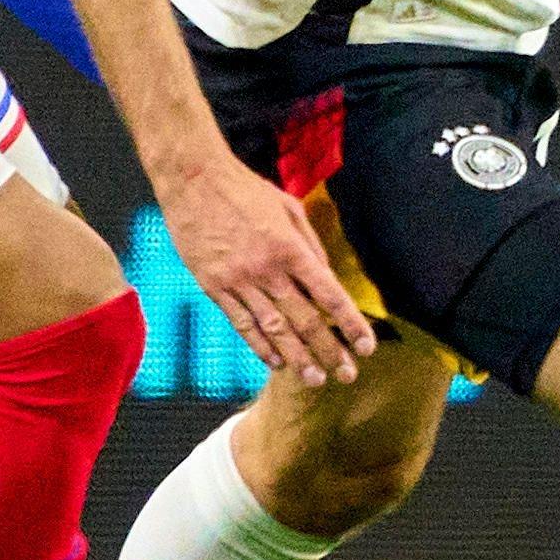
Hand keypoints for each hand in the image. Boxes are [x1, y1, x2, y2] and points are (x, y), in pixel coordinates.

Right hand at [160, 154, 373, 386]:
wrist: (193, 180)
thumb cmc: (245, 190)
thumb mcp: (289, 207)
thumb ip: (310, 245)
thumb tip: (327, 277)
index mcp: (289, 247)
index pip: (328, 294)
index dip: (350, 323)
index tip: (367, 346)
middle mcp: (266, 269)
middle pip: (304, 319)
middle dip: (329, 350)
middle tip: (348, 375)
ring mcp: (237, 281)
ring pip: (273, 329)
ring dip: (297, 358)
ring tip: (315, 380)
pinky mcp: (213, 286)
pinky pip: (240, 323)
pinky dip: (259, 346)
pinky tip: (275, 362)